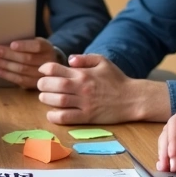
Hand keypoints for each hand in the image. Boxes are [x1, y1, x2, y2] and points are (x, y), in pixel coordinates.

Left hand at [0, 37, 57, 88]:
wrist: (47, 65)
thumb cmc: (35, 50)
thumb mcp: (34, 43)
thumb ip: (24, 43)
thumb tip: (4, 43)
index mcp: (47, 48)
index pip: (37, 46)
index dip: (24, 46)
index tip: (12, 44)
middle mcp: (48, 62)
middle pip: (28, 59)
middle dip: (10, 55)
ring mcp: (43, 75)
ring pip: (23, 70)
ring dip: (6, 65)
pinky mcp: (35, 84)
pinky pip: (21, 80)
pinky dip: (8, 75)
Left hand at [37, 54, 168, 123]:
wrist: (133, 98)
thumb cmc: (117, 79)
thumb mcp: (103, 62)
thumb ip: (85, 58)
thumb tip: (69, 59)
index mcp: (83, 73)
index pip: (55, 69)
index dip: (44, 69)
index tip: (43, 71)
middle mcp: (82, 88)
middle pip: (52, 85)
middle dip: (42, 85)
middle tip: (42, 86)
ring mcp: (84, 103)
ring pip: (57, 101)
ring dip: (46, 99)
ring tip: (45, 98)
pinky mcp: (88, 117)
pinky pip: (66, 118)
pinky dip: (55, 116)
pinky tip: (52, 114)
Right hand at [156, 101, 175, 171]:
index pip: (175, 123)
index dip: (171, 138)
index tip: (172, 153)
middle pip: (167, 136)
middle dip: (166, 151)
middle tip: (168, 165)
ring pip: (167, 147)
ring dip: (165, 158)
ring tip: (166, 169)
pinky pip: (173, 157)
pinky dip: (169, 163)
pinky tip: (167, 170)